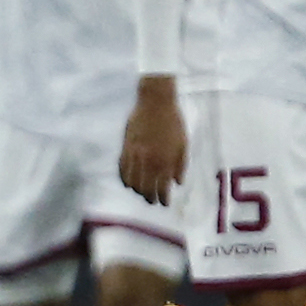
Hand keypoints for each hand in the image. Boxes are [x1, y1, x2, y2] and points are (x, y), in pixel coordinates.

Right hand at [119, 76, 187, 204]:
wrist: (155, 102)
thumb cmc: (173, 121)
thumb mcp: (183, 143)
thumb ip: (180, 165)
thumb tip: (177, 182)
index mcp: (165, 161)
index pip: (162, 188)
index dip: (163, 199)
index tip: (165, 203)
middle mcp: (148, 162)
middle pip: (145, 189)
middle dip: (150, 198)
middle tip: (153, 201)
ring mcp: (134, 156)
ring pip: (132, 182)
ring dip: (137, 190)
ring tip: (142, 193)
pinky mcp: (125, 148)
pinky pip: (122, 170)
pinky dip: (125, 179)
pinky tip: (129, 182)